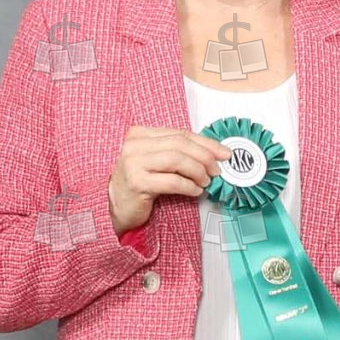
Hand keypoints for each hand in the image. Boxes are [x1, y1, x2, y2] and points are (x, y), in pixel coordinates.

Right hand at [106, 123, 228, 234]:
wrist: (116, 205)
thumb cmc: (139, 183)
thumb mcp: (156, 162)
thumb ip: (177, 153)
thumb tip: (213, 155)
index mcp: (140, 134)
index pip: (180, 134)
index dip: (205, 143)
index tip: (224, 153)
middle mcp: (134, 145)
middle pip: (179, 145)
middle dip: (204, 157)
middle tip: (216, 170)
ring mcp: (133, 163)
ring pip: (176, 160)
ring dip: (197, 171)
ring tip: (205, 181)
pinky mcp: (137, 182)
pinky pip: (171, 181)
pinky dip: (189, 186)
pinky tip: (195, 191)